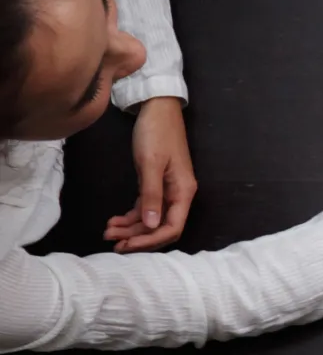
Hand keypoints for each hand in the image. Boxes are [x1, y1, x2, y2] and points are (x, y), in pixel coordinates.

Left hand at [107, 96, 195, 252]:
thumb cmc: (156, 133)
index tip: (127, 245)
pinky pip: (145, 208)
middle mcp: (178, 194)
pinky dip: (130, 217)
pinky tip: (114, 221)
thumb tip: (153, 225)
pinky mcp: (155, 184)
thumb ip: (151, 195)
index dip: (150, 240)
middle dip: (137, 237)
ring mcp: (167, 190)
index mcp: (183, 191)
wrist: (157, 109)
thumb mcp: (150, 163)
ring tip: (107, 232)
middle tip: (111, 241)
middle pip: (161, 227)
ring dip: (130, 228)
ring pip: (151, 219)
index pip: (172, 227)